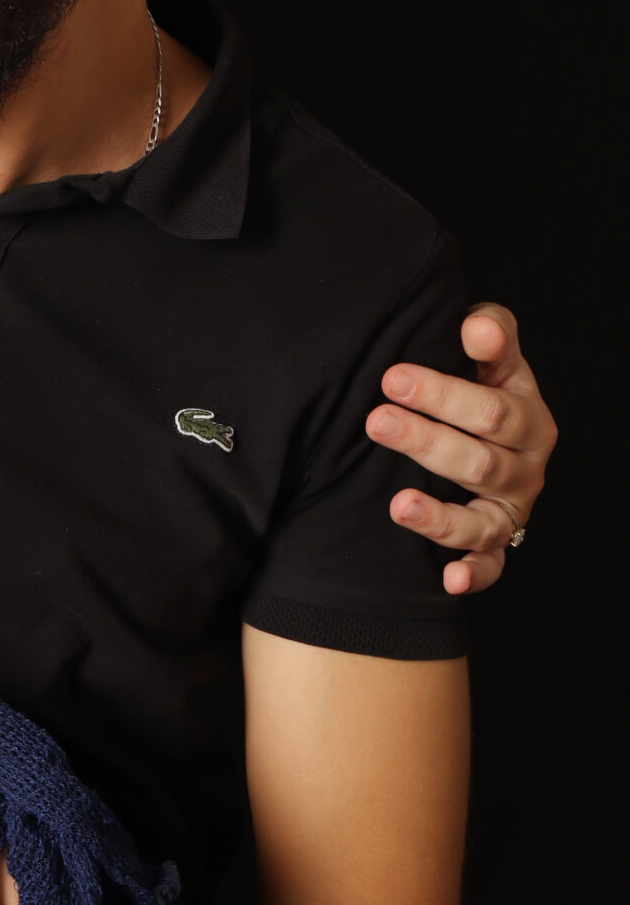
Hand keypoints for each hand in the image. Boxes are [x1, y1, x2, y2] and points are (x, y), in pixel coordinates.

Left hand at [366, 304, 555, 593]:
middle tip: (376, 421)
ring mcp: (511, 509)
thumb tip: (476, 326)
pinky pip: (491, 567)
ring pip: (481, 520)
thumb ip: (491, 333)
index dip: (443, 395)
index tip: (392, 378)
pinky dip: (473, 574)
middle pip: (478, 462)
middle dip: (425, 441)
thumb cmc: (482, 385)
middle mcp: (525, 467)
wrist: (488, 431)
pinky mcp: (497, 544)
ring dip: (439, 516)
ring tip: (399, 504)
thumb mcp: (493, 356)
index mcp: (528, 417)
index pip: (491, 410)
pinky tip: (448, 579)